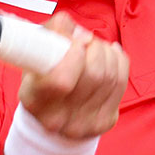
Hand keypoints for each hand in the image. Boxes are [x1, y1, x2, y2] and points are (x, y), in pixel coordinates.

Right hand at [18, 12, 129, 139]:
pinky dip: (119, 61)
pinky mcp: (104, 122)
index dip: (74, 54)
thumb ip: (52, 33)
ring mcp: (84, 124)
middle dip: (95, 48)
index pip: (62, 80)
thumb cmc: (40, 77)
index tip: (76, 42)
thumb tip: (78, 31)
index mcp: (35, 100)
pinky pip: (121, 83)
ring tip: (96, 47)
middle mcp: (59, 118)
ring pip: (111, 77)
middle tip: (86, 41)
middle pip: (94, 75)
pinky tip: (110, 54)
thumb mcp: (33, 53)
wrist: (48, 114)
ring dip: (107, 53)